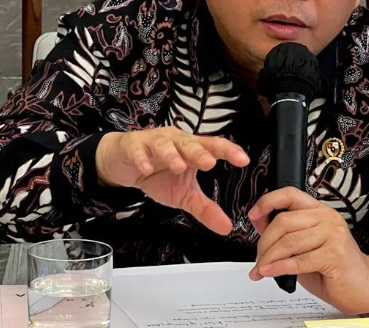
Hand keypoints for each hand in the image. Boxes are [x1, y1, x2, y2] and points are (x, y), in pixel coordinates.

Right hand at [95, 127, 248, 234]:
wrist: (125, 163)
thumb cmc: (158, 174)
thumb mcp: (184, 194)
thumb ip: (205, 208)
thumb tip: (227, 227)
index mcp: (192, 150)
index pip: (214, 147)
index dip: (229, 151)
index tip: (243, 160)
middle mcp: (176, 141)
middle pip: (190, 144)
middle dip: (200, 152)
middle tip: (209, 163)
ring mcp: (154, 142)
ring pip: (165, 145)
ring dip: (172, 155)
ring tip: (179, 167)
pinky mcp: (133, 146)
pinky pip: (138, 151)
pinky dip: (142, 159)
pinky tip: (146, 169)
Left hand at [248, 187, 368, 314]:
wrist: (363, 286)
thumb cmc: (333, 267)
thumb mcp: (304, 246)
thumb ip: (284, 233)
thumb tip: (258, 220)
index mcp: (319, 211)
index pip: (290, 194)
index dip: (268, 201)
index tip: (253, 213)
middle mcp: (327, 218)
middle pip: (284, 221)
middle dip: (264, 243)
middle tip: (258, 258)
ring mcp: (333, 235)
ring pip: (288, 242)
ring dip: (268, 258)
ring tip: (261, 269)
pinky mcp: (335, 255)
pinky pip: (298, 260)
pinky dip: (279, 268)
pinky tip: (270, 272)